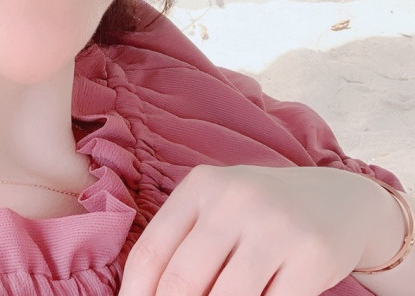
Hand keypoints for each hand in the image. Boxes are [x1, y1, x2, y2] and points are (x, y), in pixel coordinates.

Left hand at [119, 164, 389, 295]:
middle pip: (182, 280)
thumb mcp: (216, 208)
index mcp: (200, 186)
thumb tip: (144, 295)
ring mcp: (274, 226)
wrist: (336, 198)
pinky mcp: (311, 255)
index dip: (134, 295)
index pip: (150, 252)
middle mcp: (234, 199)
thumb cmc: (258, 212)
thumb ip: (183, 243)